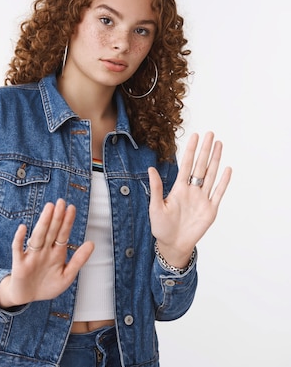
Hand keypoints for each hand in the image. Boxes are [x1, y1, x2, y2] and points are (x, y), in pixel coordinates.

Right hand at [0, 199, 93, 307]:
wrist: (27, 297)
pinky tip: (23, 228)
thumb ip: (79, 260)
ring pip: (38, 236)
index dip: (67, 222)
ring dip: (43, 223)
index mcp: (56, 253)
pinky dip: (19, 239)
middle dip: (56, 217)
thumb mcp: (67, 276)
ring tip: (49, 209)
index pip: (62, 234)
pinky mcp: (19, 263)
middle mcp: (44, 251)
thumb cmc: (46, 285)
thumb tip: (92, 243)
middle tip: (61, 202)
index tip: (71, 208)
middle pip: (51, 231)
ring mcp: (31, 255)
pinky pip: (18, 249)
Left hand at [148, 132, 231, 266]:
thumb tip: (151, 169)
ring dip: (216, 160)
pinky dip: (224, 182)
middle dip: (205, 150)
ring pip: (211, 175)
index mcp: (178, 188)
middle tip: (210, 133)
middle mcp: (192, 191)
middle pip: (201, 166)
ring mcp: (202, 199)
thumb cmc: (161, 227)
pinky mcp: (210, 210)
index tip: (194, 136)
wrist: (172, 245)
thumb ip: (156, 188)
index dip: (190, 150)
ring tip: (219, 145)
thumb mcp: (155, 206)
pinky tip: (227, 169)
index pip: (186, 165)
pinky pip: (218, 193)